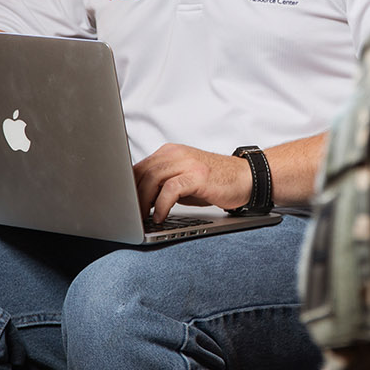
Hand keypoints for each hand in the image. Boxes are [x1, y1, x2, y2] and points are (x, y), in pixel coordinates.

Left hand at [134, 143, 251, 218]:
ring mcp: (187, 163)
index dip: (127, 188)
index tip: (123, 205)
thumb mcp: (184, 180)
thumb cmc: (215, 181)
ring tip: (143, 217)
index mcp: (170, 152)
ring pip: (152, 179)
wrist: (246, 178)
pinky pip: (171, 189)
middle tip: (130, 216)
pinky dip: (162, 204)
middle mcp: (176, 154)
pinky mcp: (197, 175)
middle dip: (132, 197)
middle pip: (141, 173)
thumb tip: (139, 200)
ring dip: (143, 202)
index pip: (138, 168)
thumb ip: (162, 184)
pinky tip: (161, 216)